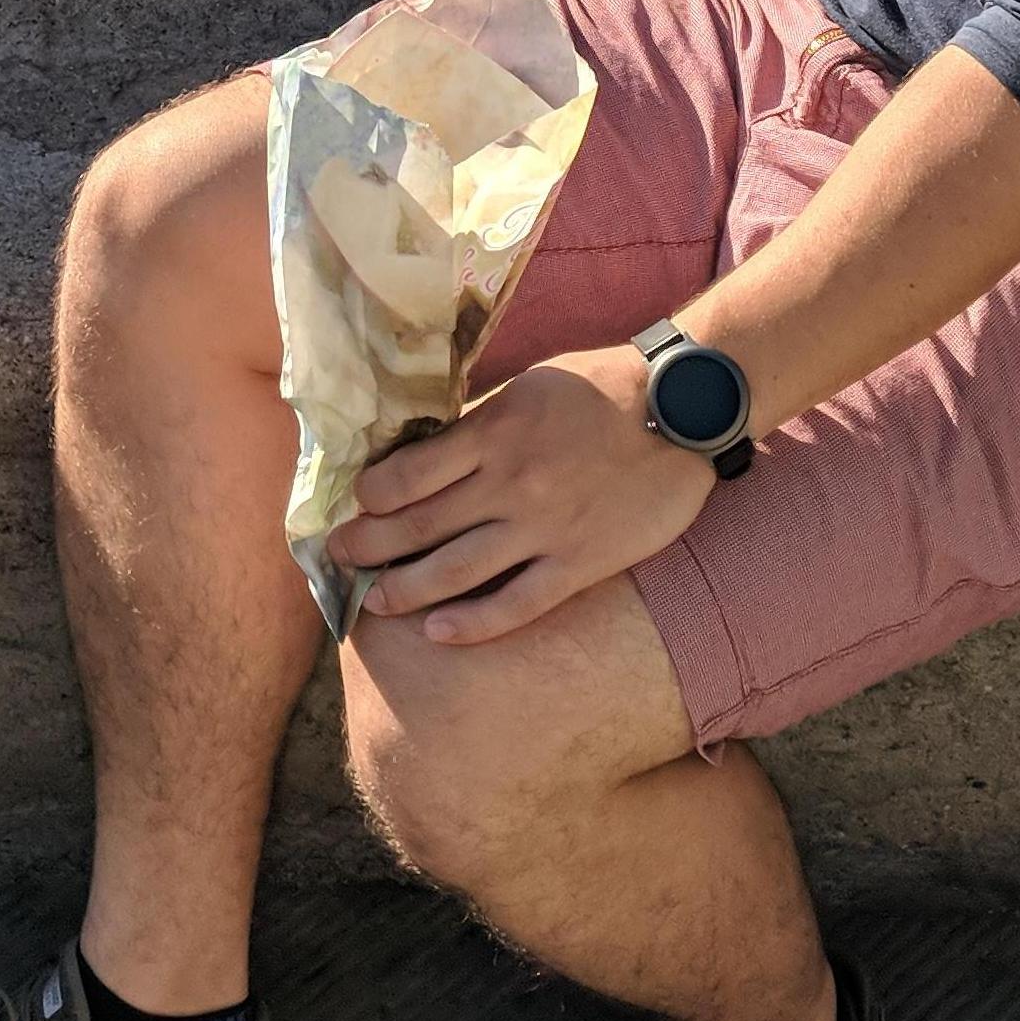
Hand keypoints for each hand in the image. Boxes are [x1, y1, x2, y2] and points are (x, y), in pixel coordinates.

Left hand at [326, 349, 710, 643]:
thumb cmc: (601, 388)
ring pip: (457, 570)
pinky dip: (474, 623)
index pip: (408, 474)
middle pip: (420, 525)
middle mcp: (510, 483)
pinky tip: (440, 632)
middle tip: (338, 558)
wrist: (681, 410)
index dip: (370, 496)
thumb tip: (425, 448)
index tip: (355, 504)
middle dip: (369, 545)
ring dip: (406, 588)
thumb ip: (480, 422)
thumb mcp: (529, 387)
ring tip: (375, 601)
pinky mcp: (579, 562)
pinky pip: (518, 603)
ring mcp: (544, 527)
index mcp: (494, 431)